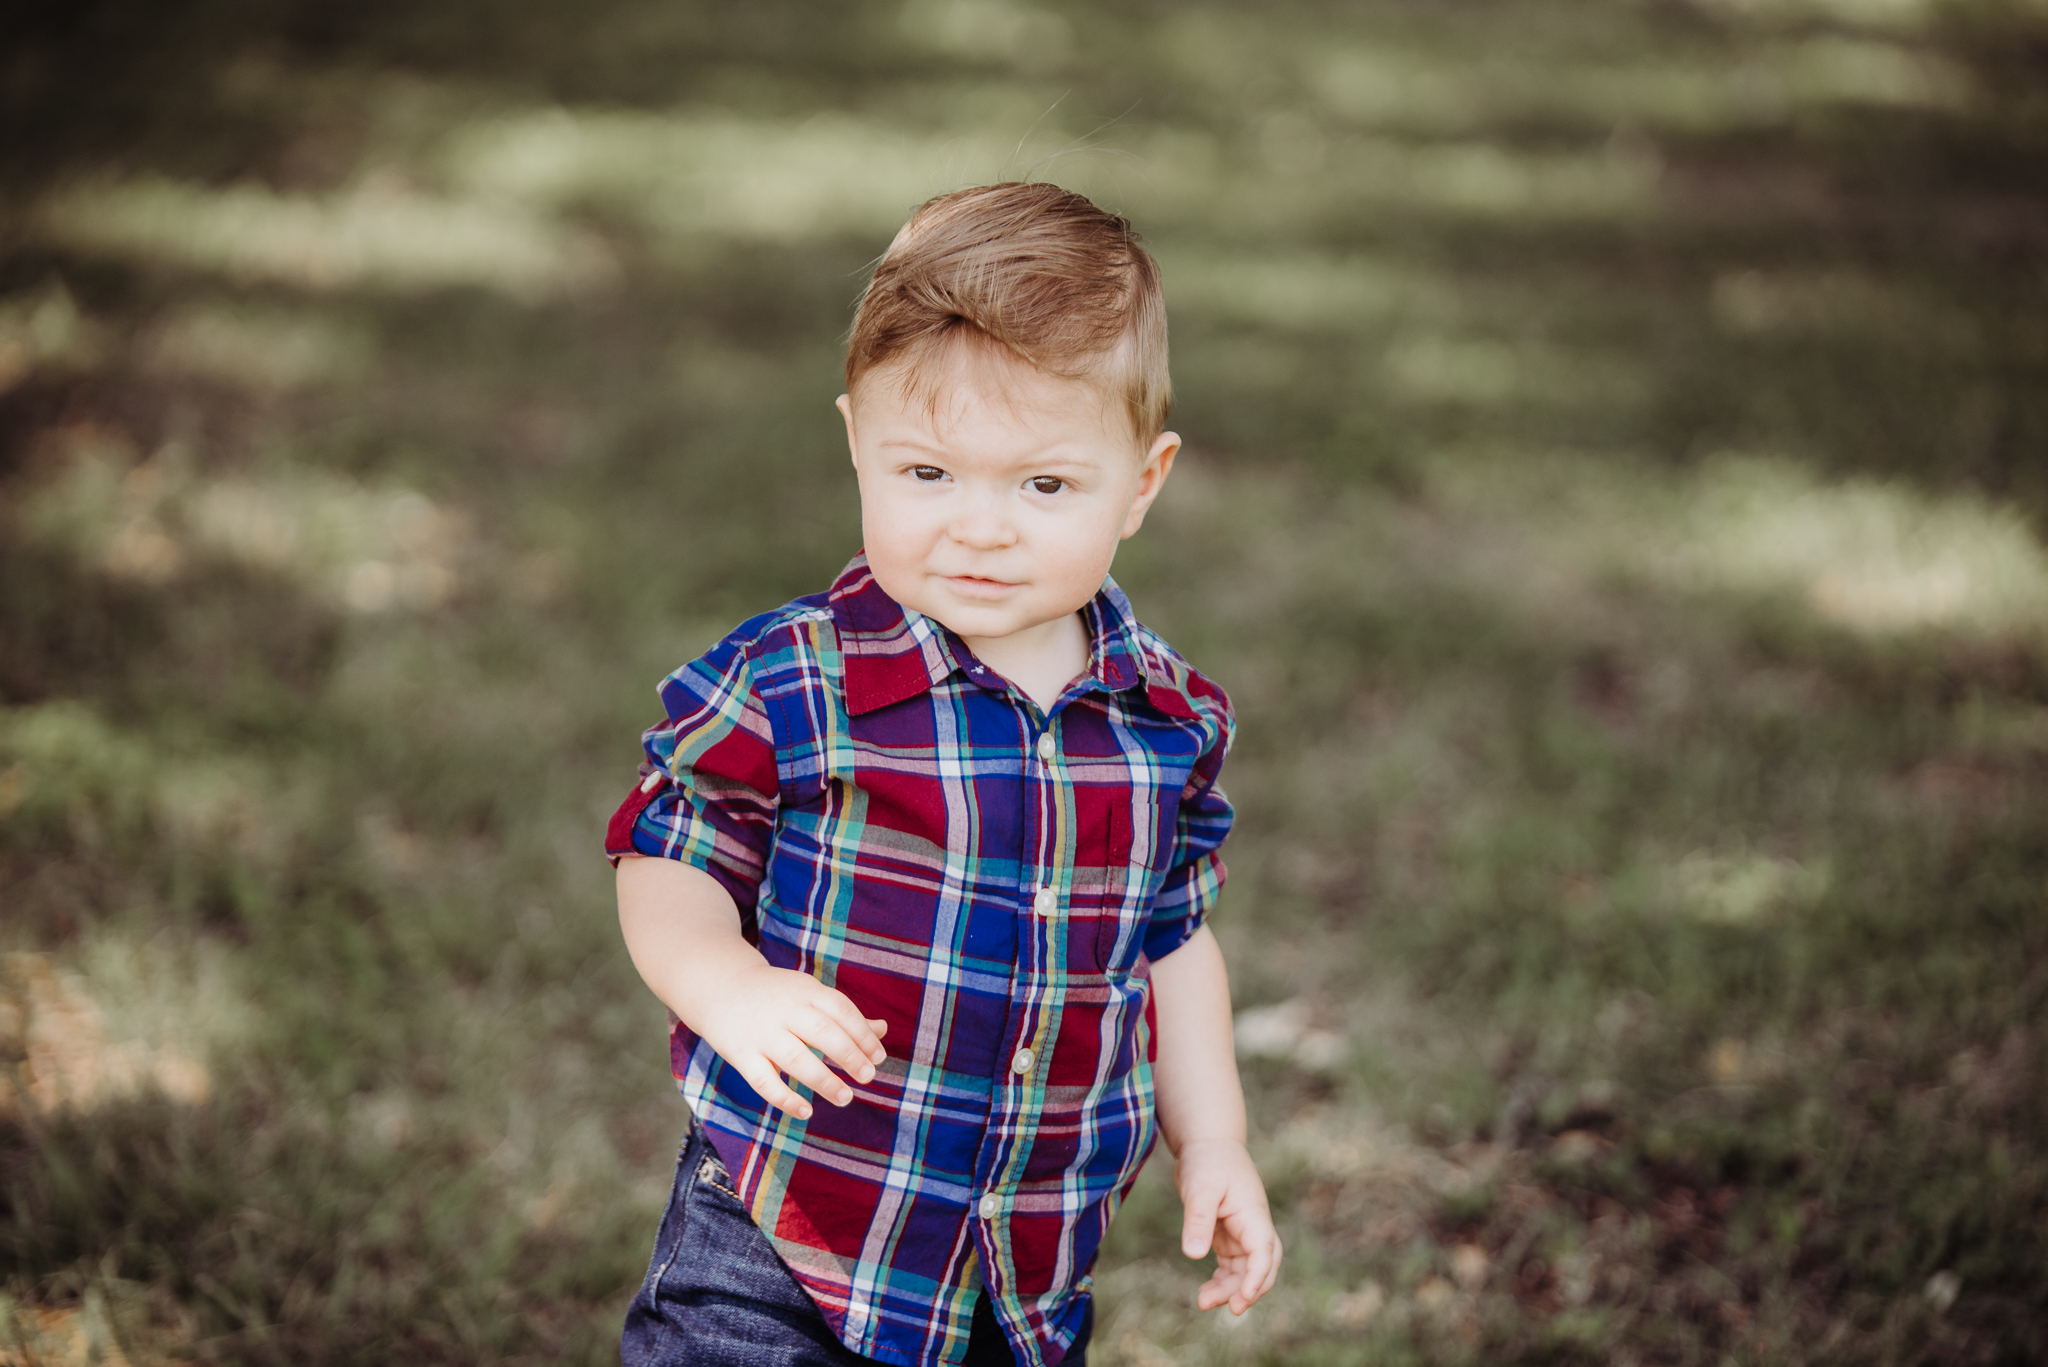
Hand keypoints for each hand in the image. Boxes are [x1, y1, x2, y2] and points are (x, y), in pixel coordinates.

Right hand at [688, 960, 888, 1120]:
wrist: (720, 987)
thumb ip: (844, 1015)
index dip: (863, 1034)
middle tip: (868, 1077)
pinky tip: (806, 1111)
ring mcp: (762, 1033)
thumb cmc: (776, 997)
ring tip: (845, 1098)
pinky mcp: (741, 1054)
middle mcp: (785, 1010)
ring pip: (796, 1058)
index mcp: (806, 991)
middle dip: (850, 1056)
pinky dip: (785, 1098)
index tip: (878, 1057)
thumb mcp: (809, 995)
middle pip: (823, 1032)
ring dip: (824, 1080)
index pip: (841, 1010)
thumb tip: (882, 1030)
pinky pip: (763, 1080)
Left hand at [1174, 1138, 1281, 1314]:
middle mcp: (1253, 1227)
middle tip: (1229, 1309)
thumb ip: (1198, 1220)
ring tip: (1204, 1302)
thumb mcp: (1200, 1188)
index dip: (1257, 1277)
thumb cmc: (1208, 1161)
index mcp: (1253, 1215)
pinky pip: (1231, 1267)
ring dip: (1231, 1289)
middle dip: (1249, 1290)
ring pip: (1245, 1271)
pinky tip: (1207, 1293)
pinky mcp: (1228, 1236)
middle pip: (1262, 1267)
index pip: (1264, 1252)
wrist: (1207, 1145)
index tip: (1242, 1299)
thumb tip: (1194, 1255)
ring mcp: (1242, 1233)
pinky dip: (1223, 1281)